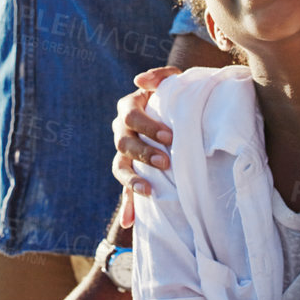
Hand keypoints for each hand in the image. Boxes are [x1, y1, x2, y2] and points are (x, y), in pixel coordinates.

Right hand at [111, 65, 181, 225]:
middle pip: (124, 143)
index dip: (148, 127)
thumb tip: (139, 81)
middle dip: (144, 153)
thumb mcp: (173, 82)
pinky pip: (125, 191)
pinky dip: (127, 207)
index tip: (170, 138)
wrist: (179, 113)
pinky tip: (129, 223)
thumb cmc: (176, 97)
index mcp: (129, 108)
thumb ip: (160, 76)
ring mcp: (124, 153)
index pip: (131, 116)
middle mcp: (122, 130)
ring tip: (149, 190)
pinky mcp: (132, 172)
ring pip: (120, 167)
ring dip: (132, 180)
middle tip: (165, 162)